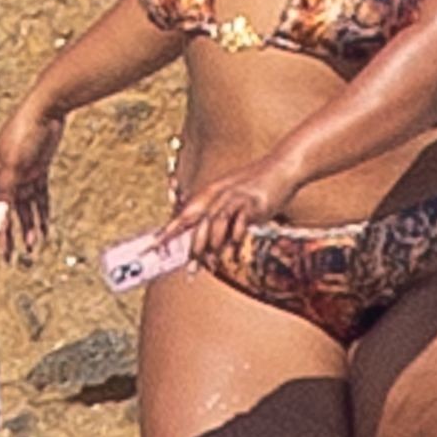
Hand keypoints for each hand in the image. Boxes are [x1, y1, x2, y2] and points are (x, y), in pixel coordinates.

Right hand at [0, 103, 63, 261]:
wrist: (47, 109)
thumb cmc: (24, 133)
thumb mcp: (14, 169)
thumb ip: (6, 197)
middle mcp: (5, 173)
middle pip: (3, 209)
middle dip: (5, 233)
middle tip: (7, 256)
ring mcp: (23, 171)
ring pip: (23, 206)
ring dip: (27, 226)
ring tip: (31, 247)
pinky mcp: (39, 168)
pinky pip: (39, 196)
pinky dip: (42, 212)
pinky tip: (45, 228)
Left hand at [162, 150, 301, 259]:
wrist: (284, 166)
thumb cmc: (260, 188)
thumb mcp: (237, 206)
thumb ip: (225, 224)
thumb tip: (214, 249)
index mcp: (211, 194)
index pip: (184, 215)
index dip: (167, 231)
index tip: (151, 247)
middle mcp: (218, 194)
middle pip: (197, 222)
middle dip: (191, 247)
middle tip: (189, 270)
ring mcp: (235, 197)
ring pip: (215, 223)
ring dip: (211, 247)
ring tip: (212, 265)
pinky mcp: (253, 201)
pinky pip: (239, 222)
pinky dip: (235, 239)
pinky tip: (235, 255)